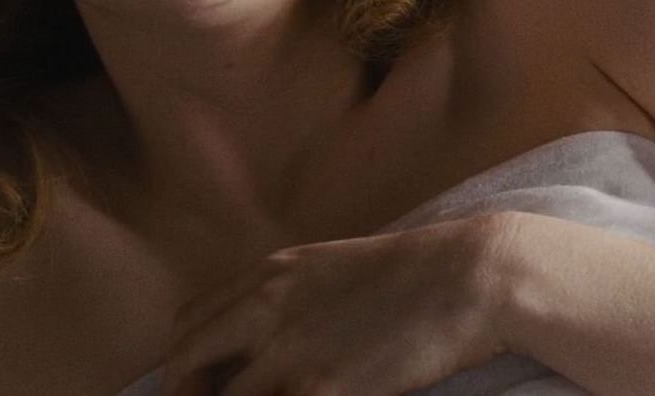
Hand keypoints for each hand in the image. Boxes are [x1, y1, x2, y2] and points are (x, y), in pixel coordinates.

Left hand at [156, 211, 522, 395]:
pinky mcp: (322, 389)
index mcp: (268, 276)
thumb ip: (289, 301)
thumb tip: (268, 340)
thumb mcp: (332, 271)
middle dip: (184, 395)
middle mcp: (265, 307)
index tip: (198, 388)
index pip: (188, 325)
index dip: (183, 364)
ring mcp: (289, 351)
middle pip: (184, 362)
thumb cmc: (414, 276)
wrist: (470, 276)